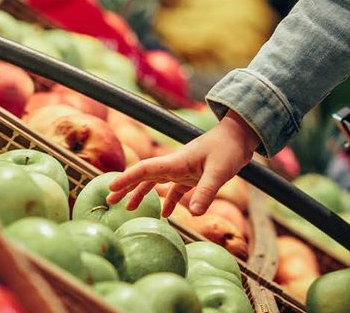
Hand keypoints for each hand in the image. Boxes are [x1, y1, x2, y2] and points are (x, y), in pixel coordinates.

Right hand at [108, 112, 259, 216]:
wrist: (240, 136)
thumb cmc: (229, 149)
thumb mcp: (219, 172)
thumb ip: (205, 192)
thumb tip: (193, 215)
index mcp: (176, 162)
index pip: (145, 169)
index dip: (127, 178)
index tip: (110, 187)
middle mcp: (175, 165)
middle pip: (145, 176)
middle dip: (126, 187)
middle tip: (109, 199)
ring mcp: (184, 169)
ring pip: (157, 182)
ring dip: (142, 193)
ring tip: (129, 208)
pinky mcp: (194, 174)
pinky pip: (175, 189)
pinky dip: (168, 200)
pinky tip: (165, 214)